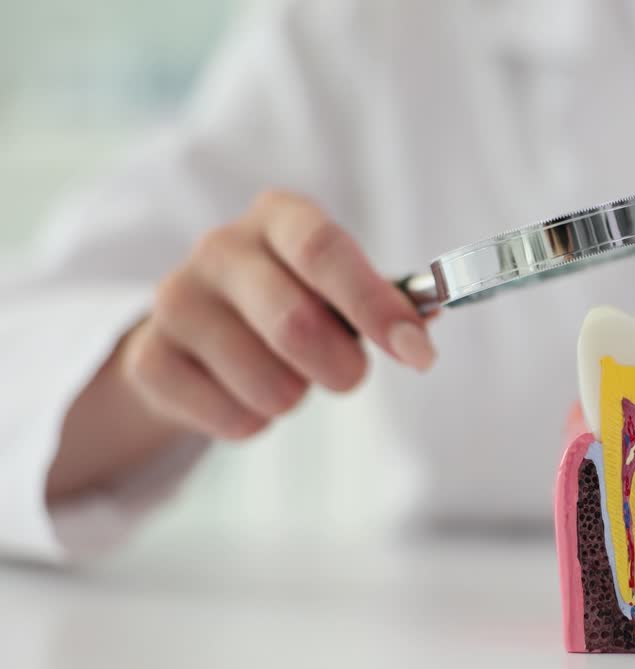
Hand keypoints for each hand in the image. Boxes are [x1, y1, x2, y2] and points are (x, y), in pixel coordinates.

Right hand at [115, 190, 434, 440]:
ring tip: (283, 375)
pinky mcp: (148, 360)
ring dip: (295, 397)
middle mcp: (220, 248)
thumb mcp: (340, 289)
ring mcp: (175, 301)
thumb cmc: (293, 302)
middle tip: (348, 375)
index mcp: (279, 217)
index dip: (374, 304)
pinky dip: (254, 422)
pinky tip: (240, 392)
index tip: (417, 352)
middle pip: (295, 323)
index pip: (323, 249)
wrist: (197, 336)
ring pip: (269, 384)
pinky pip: (232, 419)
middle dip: (341, 368)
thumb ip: (387, 304)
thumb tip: (423, 331)